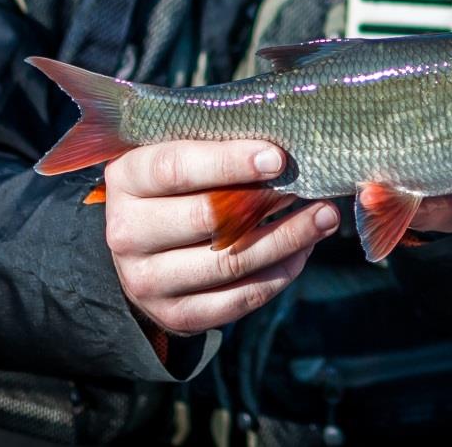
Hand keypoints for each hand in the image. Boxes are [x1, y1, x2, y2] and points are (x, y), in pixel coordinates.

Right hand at [102, 140, 338, 335]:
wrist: (142, 246)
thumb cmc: (174, 183)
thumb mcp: (177, 150)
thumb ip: (215, 141)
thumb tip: (283, 137)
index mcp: (126, 179)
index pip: (176, 168)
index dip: (229, 162)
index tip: (278, 158)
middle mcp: (127, 233)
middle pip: (207, 219)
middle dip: (268, 202)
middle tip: (311, 186)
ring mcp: (147, 281)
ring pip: (230, 262)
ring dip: (287, 239)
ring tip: (324, 216)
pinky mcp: (176, 314)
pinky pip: (238, 299)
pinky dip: (279, 274)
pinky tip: (304, 249)